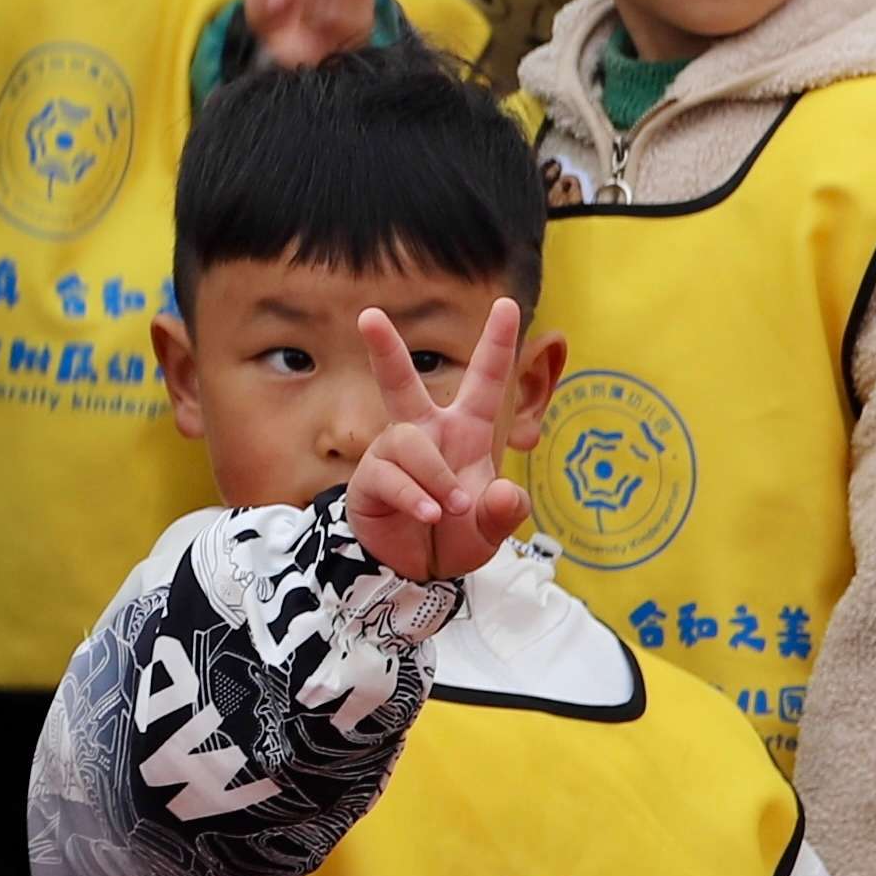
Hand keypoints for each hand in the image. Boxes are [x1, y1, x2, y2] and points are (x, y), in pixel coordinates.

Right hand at [345, 300, 535, 583]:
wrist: (418, 571)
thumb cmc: (457, 536)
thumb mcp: (492, 528)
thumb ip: (505, 513)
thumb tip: (504, 493)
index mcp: (464, 431)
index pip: (484, 380)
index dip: (496, 343)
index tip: (507, 304)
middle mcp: (425, 432)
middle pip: (401, 382)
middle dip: (384, 348)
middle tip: (369, 316)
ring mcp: (394, 454)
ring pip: (410, 442)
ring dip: (435, 476)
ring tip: (448, 509)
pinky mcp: (370, 479)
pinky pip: (390, 476)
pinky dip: (414, 496)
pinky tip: (428, 513)